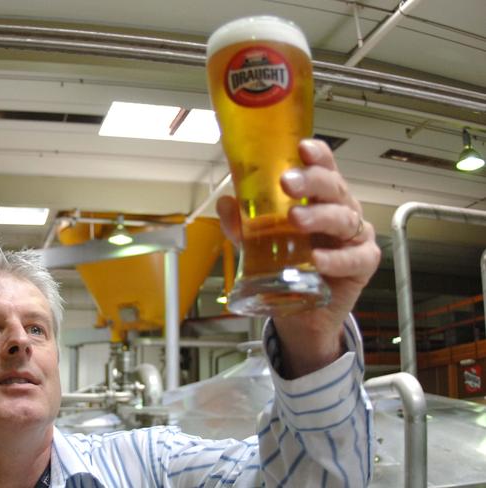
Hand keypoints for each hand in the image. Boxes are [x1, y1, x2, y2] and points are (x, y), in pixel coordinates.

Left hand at [216, 139, 380, 377]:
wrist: (302, 312)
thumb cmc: (288, 266)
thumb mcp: (258, 244)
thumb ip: (243, 225)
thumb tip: (226, 204)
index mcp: (318, 198)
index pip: (323, 167)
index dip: (316, 155)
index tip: (301, 148)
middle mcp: (340, 210)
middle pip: (333, 187)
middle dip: (311, 181)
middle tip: (287, 183)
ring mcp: (354, 236)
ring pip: (344, 218)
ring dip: (319, 216)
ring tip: (296, 219)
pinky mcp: (362, 263)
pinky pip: (354, 258)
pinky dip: (335, 258)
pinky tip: (318, 259)